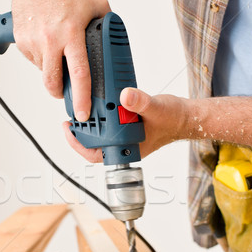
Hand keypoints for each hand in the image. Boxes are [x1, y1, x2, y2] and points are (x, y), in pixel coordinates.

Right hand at [8, 0, 110, 120]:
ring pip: (44, 71)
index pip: (79, 74)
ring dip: (53, 71)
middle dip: (60, 94)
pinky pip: (33, 60)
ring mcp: (33, 41)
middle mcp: (50, 40)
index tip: (84, 113)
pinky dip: (41, 58)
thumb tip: (113, 43)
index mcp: (71, 33)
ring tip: (59, 52)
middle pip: (53, 83)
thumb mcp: (95, 5)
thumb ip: (106, 25)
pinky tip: (47, 42)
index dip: (82, 98)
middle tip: (67, 94)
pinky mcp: (21, 40)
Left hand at [63, 87, 187, 161]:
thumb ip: (140, 102)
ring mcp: (124, 137)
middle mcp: (124, 145)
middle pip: (93, 145)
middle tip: (67, 119)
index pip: (96, 155)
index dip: (79, 145)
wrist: (185, 116)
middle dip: (79, 133)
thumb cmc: (174, 118)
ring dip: (88, 124)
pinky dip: (100, 115)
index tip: (68, 129)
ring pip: (100, 134)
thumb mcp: (157, 108)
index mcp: (128, 149)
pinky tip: (93, 104)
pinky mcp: (126, 126)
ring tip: (76, 111)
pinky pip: (108, 125)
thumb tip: (125, 96)